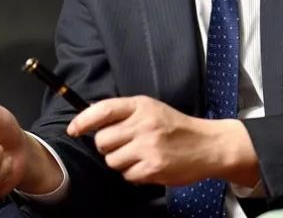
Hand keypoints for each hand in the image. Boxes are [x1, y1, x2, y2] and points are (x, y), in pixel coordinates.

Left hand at [67, 95, 258, 186]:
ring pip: (112, 160)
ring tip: (140, 155)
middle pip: (102, 140)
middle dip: (108, 146)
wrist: (208, 145)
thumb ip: (124, 113)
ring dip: (121, 162)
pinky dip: (134, 174)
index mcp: (141, 105)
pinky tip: (149, 165)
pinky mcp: (152, 168)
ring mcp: (148, 147)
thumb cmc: (176, 127)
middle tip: (124, 145)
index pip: (103, 110)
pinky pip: (126, 175)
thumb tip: (90, 120)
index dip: (83, 120)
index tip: (74, 129)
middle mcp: (143, 124)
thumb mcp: (151, 109)